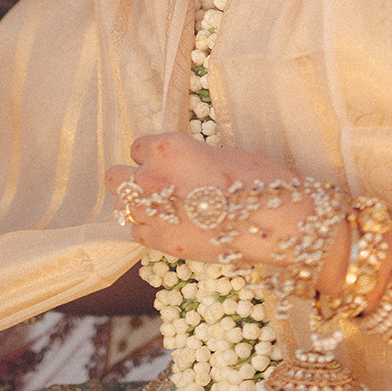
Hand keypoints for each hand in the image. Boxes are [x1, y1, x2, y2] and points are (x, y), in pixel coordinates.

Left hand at [105, 133, 347, 287]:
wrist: (276, 224)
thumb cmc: (258, 182)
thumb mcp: (219, 154)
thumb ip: (187, 158)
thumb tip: (177, 166)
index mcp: (167, 147)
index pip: (138, 147)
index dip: (152, 156)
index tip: (167, 164)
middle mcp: (152, 177)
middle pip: (116, 177)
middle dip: (132, 179)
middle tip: (155, 187)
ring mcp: (153, 212)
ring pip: (123, 206)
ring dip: (139, 206)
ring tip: (164, 210)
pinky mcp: (161, 243)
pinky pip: (138, 233)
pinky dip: (149, 230)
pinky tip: (171, 228)